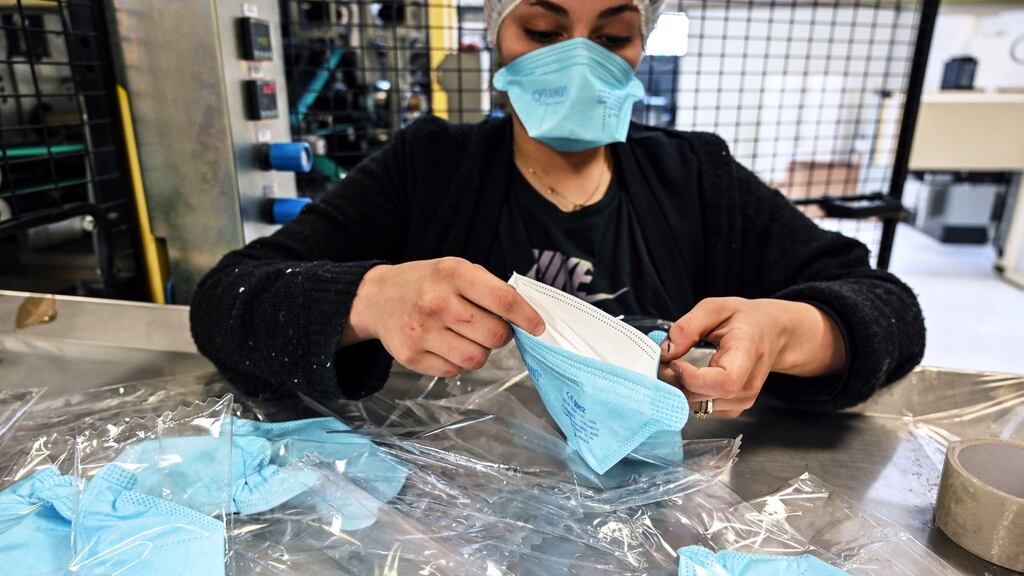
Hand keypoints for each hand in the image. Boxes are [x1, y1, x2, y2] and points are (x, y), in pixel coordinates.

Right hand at [342, 257, 544, 377]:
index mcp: (453, 274)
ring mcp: (422, 332)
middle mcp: (437, 302)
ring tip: (466, 338)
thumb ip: (488, 289)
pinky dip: (457, 363)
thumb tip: (525, 317)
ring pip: (476, 359)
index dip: (527, 317)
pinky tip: (446, 346)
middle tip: (490, 328)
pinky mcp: (411, 357)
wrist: (376, 298)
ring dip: (480, 352)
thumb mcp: (455, 270)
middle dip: (501, 336)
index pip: (503, 299)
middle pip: (494, 335)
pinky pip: (454, 371)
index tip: (538, 327)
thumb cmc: (426, 283)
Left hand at [658, 297, 844, 417]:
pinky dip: (689, 394)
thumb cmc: (743, 320)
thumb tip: (666, 351)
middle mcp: (749, 383)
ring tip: (678, 365)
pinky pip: (702, 408)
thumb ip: (688, 327)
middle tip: (665, 360)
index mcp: (747, 354)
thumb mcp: (715, 308)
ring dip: (680, 388)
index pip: (725, 382)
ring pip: (699, 406)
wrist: (770, 334)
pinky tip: (690, 376)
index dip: (692, 378)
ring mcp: (744, 399)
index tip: (674, 361)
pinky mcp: (734, 408)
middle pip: (706, 397)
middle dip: (676, 381)